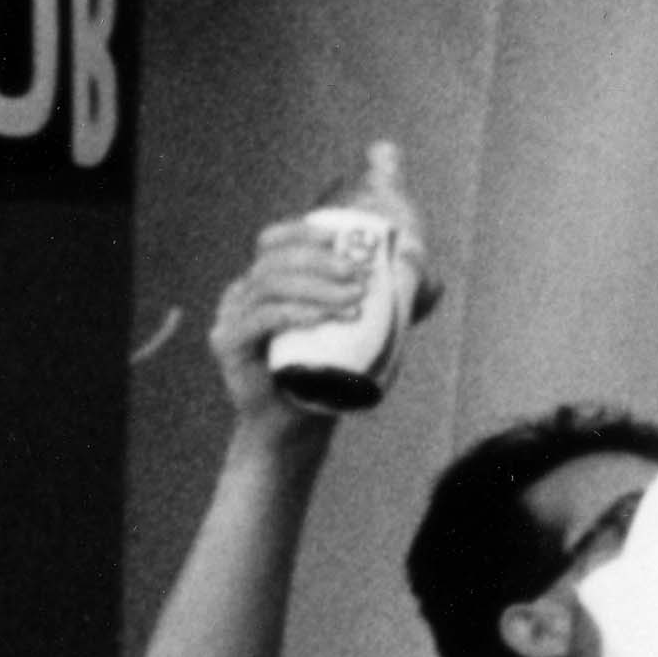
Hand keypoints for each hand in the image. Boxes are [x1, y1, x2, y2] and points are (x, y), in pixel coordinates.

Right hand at [205, 215, 375, 422]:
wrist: (296, 423)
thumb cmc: (329, 372)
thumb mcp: (358, 328)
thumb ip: (387, 299)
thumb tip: (428, 275)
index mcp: (265, 282)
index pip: (273, 242)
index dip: (303, 233)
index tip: (341, 239)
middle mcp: (242, 294)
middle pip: (275, 262)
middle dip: (320, 262)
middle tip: (360, 277)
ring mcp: (231, 318)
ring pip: (270, 288)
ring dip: (315, 288)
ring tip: (355, 300)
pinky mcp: (229, 345)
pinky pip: (260, 320)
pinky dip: (294, 314)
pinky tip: (323, 317)